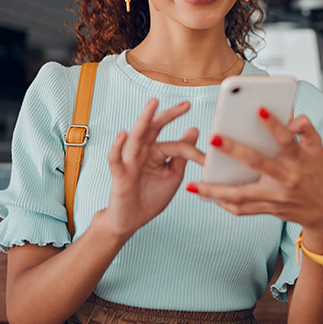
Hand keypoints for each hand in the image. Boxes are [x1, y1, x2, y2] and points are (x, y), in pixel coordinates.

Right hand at [98, 98, 204, 239]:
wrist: (131, 220)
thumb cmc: (151, 196)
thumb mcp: (172, 175)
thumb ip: (181, 154)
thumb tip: (194, 129)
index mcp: (156, 151)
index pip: (176, 144)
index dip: (192, 151)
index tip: (206, 160)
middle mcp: (143, 151)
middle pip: (154, 127)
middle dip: (169, 115)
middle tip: (186, 105)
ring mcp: (130, 161)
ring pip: (136, 136)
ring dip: (144, 119)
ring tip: (153, 103)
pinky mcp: (119, 175)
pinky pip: (116, 159)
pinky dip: (117, 147)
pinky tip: (123, 134)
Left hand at [188, 110, 322, 245]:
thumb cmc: (316, 171)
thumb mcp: (317, 145)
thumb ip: (305, 127)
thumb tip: (290, 118)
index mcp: (298, 159)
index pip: (286, 139)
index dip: (274, 125)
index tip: (259, 110)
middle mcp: (286, 178)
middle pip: (257, 163)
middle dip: (234, 150)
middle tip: (213, 137)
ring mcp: (275, 197)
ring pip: (242, 195)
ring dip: (216, 191)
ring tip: (193, 184)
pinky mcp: (268, 209)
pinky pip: (243, 210)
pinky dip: (224, 204)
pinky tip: (207, 195)